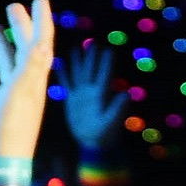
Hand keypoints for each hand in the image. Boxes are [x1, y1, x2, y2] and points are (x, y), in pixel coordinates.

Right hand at [0, 0, 56, 160]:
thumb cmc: (12, 125)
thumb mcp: (22, 91)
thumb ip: (30, 65)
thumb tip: (40, 40)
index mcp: (35, 78)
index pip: (42, 43)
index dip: (42, 21)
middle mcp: (25, 84)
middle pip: (25, 49)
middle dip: (21, 27)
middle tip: (14, 6)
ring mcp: (7, 95)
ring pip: (5, 64)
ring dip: (2, 45)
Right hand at [59, 39, 128, 153]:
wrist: (92, 143)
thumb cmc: (105, 134)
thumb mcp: (112, 121)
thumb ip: (118, 108)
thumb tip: (127, 93)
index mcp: (101, 94)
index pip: (104, 74)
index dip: (106, 62)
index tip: (108, 49)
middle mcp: (91, 91)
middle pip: (91, 69)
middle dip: (92, 56)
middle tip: (93, 42)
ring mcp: (81, 94)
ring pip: (78, 73)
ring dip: (78, 61)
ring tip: (76, 48)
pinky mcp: (72, 100)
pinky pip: (66, 84)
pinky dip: (63, 74)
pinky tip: (59, 64)